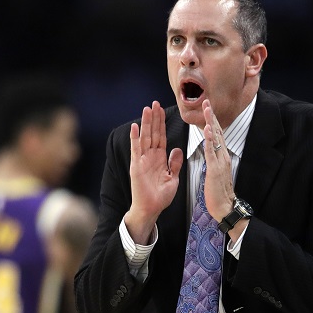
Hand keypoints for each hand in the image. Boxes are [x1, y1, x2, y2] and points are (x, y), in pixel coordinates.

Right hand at [125, 101, 182, 243]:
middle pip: (153, 133)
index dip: (162, 123)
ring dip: (146, 123)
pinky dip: (135, 138)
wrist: (151, 209)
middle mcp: (150, 156)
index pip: (161, 136)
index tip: (163, 110)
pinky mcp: (136, 166)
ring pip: (145, 137)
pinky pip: (136, 149)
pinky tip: (135, 126)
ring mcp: (142, 160)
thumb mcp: (173, 178)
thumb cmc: (161, 197)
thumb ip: (175, 163)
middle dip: (154, 118)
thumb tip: (178, 149)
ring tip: (147, 109)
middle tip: (155, 103)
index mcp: (160, 158)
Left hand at [201, 100, 234, 222]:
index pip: (217, 135)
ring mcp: (221, 161)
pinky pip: (212, 151)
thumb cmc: (218, 192)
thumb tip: (211, 152)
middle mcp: (223, 156)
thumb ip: (214, 161)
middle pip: (218, 131)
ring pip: (216, 138)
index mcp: (222, 156)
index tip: (207, 108)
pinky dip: (210, 139)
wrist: (225, 207)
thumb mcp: (215, 172)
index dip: (212, 121)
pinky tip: (208, 129)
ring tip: (207, 108)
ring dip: (211, 121)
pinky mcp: (215, 169)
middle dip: (212, 116)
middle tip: (206, 100)